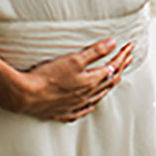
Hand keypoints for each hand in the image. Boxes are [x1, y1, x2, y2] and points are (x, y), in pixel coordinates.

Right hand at [4, 39, 134, 120]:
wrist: (26, 95)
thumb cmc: (48, 76)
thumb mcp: (73, 59)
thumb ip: (94, 51)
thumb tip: (113, 44)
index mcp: (90, 81)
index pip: (112, 67)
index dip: (122, 56)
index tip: (129, 47)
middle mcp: (86, 95)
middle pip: (108, 82)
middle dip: (120, 68)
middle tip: (127, 59)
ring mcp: (75, 105)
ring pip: (97, 97)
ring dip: (108, 86)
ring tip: (115, 79)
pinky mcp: (62, 112)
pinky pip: (81, 111)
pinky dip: (89, 106)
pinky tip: (90, 106)